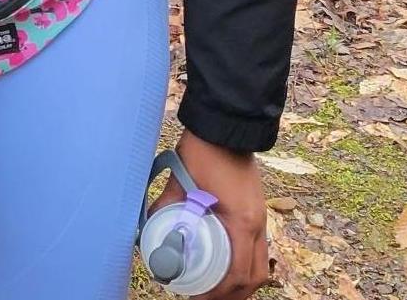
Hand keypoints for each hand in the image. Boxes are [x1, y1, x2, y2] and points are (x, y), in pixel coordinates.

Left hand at [154, 131, 273, 297]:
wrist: (226, 124)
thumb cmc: (204, 151)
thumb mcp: (180, 181)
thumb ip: (165, 206)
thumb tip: (146, 231)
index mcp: (242, 222)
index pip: (237, 274)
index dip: (219, 293)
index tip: (197, 297)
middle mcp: (257, 224)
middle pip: (255, 276)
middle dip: (233, 295)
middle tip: (206, 299)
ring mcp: (260, 216)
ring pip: (260, 264)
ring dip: (242, 282)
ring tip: (218, 289)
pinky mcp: (257, 208)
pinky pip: (259, 248)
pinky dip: (246, 264)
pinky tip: (228, 264)